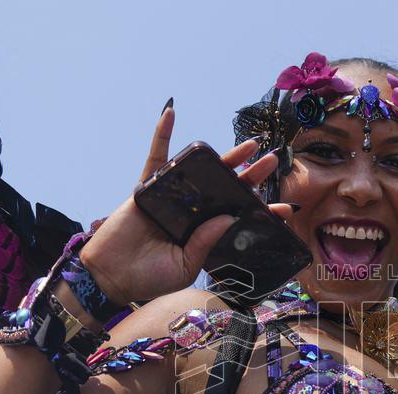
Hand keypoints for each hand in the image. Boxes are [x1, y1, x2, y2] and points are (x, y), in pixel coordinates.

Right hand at [79, 102, 293, 304]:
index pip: (238, 219)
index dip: (261, 212)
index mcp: (205, 234)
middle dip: (250, 175)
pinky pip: (157, 157)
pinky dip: (162, 134)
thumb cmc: (150, 278)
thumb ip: (207, 243)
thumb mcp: (186, 266)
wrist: (111, 277)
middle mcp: (193, 214)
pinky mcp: (148, 188)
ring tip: (250, 145)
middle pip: (227, 189)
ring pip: (203, 172)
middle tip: (272, 160)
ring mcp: (173, 199)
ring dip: (224, 155)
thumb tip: (230, 217)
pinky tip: (171, 112)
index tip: (285, 207)